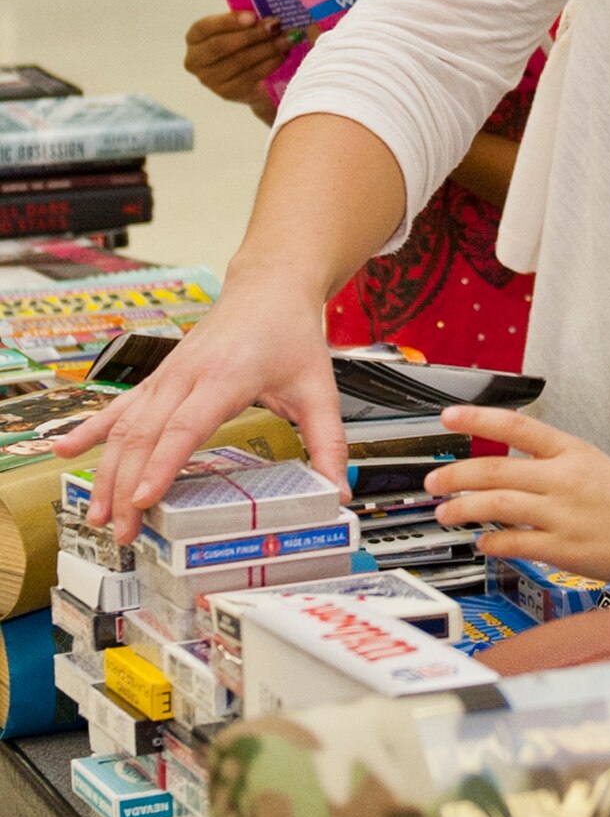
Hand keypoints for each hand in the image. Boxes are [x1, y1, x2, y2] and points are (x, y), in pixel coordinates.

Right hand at [49, 268, 347, 542]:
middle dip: (127, 485)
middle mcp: (188, 374)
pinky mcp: (160, 377)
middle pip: (147, 433)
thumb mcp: (320, 387)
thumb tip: (338, 491)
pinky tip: (63, 449)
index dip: (163, 464)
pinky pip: (121, 406)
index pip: (187, 426)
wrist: (269, 285)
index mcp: (226, 375)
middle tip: (122, 531)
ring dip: (106, 470)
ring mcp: (168, 374)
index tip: (143, 499)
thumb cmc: (292, 333)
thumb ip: (329, 442)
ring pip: (126, 424)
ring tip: (95, 514)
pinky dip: (92, 429)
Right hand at [184, 11, 290, 107]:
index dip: (228, 21)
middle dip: (252, 34)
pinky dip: (270, 63)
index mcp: (195, 38)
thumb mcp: (241, 29)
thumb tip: (267, 10)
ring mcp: (210, 79)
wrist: (255, 80)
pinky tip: (283, 54)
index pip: (205, 27)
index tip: (253, 16)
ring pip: (240, 61)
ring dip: (267, 48)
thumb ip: (247, 19)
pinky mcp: (227, 93)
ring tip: (288, 38)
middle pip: (221, 45)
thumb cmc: (245, 44)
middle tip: (276, 25)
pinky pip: (251, 75)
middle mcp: (196, 60)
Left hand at [426, 408, 609, 611]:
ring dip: (463, 508)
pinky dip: (490, 542)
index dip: (478, 418)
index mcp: (574, 451)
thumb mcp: (597, 466)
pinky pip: (513, 543)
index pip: (518, 425)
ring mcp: (562, 514)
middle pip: (495, 469)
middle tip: (433, 481)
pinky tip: (481, 542)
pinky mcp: (563, 549)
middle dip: (456, 474)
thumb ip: (555, 465)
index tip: (448, 415)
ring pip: (496, 505)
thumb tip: (511, 469)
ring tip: (445, 513)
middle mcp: (564, 478)